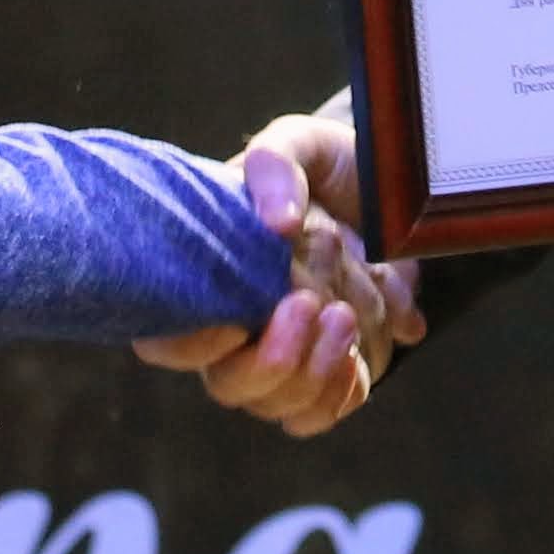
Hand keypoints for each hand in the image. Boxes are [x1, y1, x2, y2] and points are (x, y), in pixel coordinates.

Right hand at [126, 105, 424, 438]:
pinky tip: (357, 355)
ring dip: (315, 374)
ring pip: (281, 408)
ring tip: (345, 315)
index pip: (165, 340)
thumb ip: (275, 167)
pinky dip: (343, 392)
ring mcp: (286, 356)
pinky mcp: (334, 369)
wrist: (388, 188)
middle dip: (272, 361)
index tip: (236, 318)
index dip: (192, 345)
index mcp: (205, 281)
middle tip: (309, 304)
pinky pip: (325, 411)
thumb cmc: (321, 165)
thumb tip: (277, 222)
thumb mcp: (296, 143)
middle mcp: (238, 332)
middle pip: (230, 387)